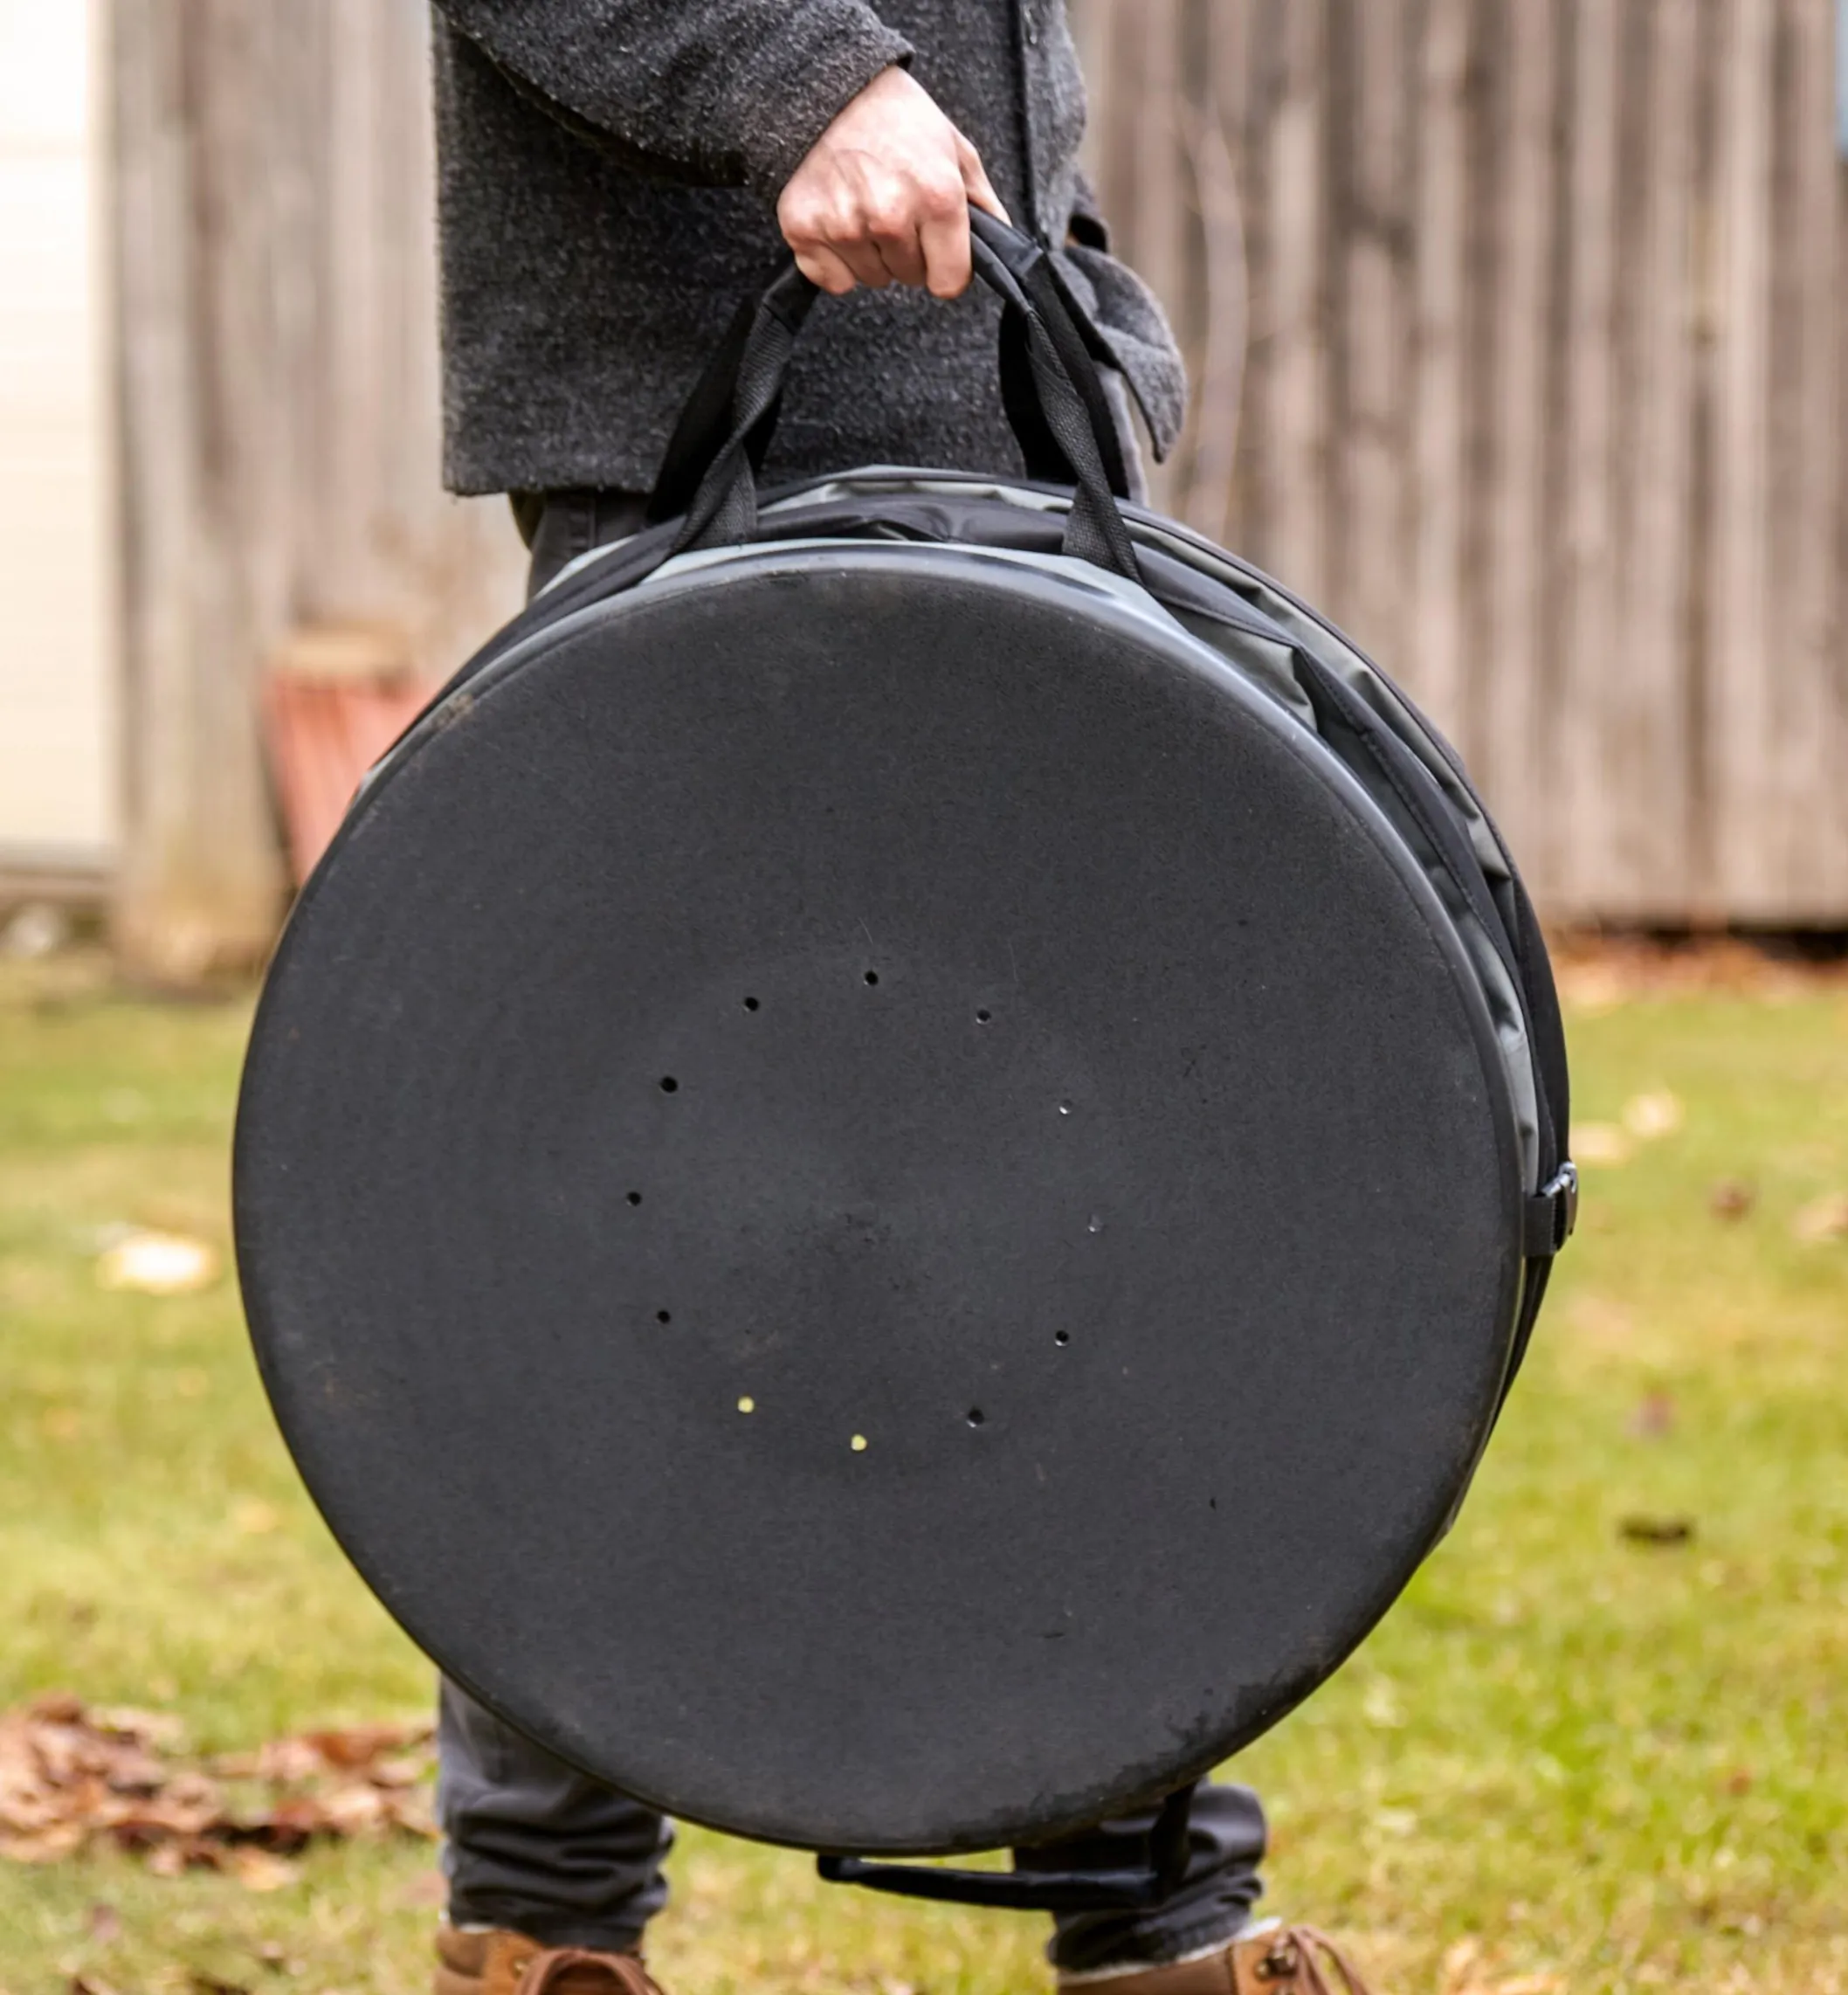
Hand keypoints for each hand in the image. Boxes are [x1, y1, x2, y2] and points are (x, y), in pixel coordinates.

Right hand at [777, 66, 1009, 298]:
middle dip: (908, 252)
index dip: (946, 267)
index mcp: (937, 198)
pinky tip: (838, 219)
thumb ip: (982, 204)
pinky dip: (835, 261)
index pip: (949, 282)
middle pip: (909, 278)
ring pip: (872, 278)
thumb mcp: (953, 148)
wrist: (828, 87)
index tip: (937, 249)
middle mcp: (890, 217)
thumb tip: (1000, 249)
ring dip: (872, 254)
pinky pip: (834, 281)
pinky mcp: (804, 231)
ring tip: (864, 206)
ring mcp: (844, 227)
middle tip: (894, 206)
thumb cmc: (896, 118)